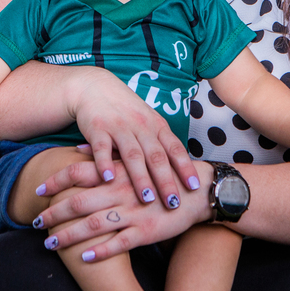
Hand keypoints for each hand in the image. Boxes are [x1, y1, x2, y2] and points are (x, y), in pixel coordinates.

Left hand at [32, 159, 213, 261]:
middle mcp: (121, 191)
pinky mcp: (147, 231)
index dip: (55, 182)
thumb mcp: (133, 160)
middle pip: (79, 201)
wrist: (197, 189)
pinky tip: (83, 257)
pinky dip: (100, 251)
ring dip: (69, 236)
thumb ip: (104, 156)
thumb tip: (75, 148)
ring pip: (94, 225)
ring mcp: (133, 213)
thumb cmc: (160, 173)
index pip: (78, 173)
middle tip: (36, 223)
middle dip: (54, 213)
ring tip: (49, 244)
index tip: (37, 191)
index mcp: (117, 172)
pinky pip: (119, 244)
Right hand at [70, 68, 201, 208]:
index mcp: (156, 126)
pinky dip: (105, 163)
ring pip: (132, 154)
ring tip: (147, 198)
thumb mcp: (148, 122)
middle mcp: (141, 126)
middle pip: (156, 156)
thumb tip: (179, 173)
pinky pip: (102, 148)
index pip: (175, 149)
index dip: (185, 167)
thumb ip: (160, 144)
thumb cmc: (126, 110)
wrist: (95, 87)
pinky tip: (108, 179)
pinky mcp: (97, 128)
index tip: (194, 187)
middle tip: (173, 203)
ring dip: (140, 177)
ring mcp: (119, 127)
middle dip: (166, 180)